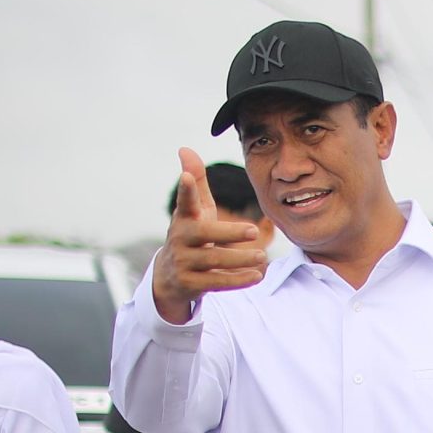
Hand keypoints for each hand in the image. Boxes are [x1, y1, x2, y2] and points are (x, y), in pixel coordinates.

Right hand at [152, 147, 267, 322]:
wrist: (170, 277)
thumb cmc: (190, 235)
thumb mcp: (194, 210)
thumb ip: (195, 181)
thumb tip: (185, 148)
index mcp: (185, 218)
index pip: (185, 201)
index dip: (185, 189)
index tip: (185, 176)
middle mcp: (181, 239)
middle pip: (204, 234)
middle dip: (228, 233)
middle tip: (253, 231)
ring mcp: (184, 263)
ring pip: (213, 261)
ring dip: (239, 259)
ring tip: (262, 256)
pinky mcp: (190, 284)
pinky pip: (216, 282)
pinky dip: (237, 280)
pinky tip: (256, 276)